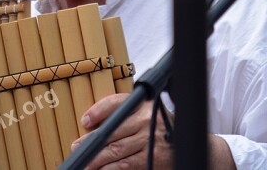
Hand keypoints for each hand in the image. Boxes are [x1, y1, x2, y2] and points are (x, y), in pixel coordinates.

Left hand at [72, 94, 236, 168]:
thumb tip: (92, 121)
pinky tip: (102, 169)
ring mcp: (151, 141)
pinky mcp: (154, 159)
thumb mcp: (144, 112)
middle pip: (113, 131)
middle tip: (77, 147)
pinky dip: (113, 168)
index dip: (98, 111)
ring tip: (85, 163)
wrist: (189, 143)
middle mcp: (147, 120)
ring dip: (98, 159)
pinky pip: (128, 165)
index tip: (85, 120)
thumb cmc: (161, 126)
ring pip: (117, 151)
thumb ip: (123, 113)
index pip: (116, 104)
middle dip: (91, 142)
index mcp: (143, 105)